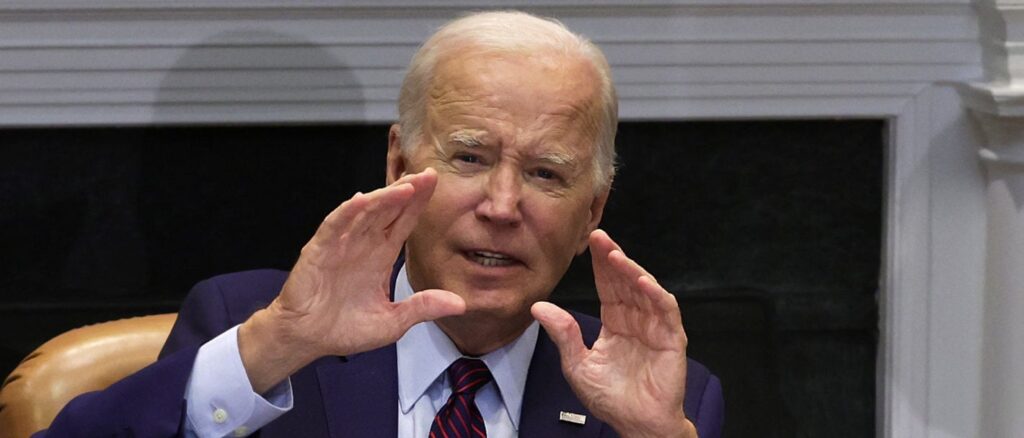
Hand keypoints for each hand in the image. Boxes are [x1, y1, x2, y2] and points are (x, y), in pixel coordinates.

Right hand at [239, 168, 465, 392]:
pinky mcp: (319, 251)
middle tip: (428, 174)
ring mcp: (341, 244)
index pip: (403, 221)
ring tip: (406, 187)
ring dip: (384, 198)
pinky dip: (347, 213)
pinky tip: (361, 200)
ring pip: (365, 213)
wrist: (307, 339)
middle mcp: (363, 244)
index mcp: (381, 256)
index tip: (435, 182)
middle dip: (407, 191)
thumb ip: (423, 308)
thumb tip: (460, 304)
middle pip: (388, 210)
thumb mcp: (393, 321)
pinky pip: (335, 226)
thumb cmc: (344, 328)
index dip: (418, 202)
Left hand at [532, 230, 695, 437]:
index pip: (608, 286)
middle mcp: (637, 320)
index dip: (600, 264)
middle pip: (626, 281)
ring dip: (632, 270)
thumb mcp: (577, 365)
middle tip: (600, 237)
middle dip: (613, 258)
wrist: (636, 425)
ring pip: (645, 289)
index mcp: (616, 323)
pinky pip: (666, 310)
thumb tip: (538, 307)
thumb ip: (562, 334)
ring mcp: (656, 327)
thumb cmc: (611, 399)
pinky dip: (655, 294)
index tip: (590, 242)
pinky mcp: (672, 339)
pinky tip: (642, 281)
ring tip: (616, 256)